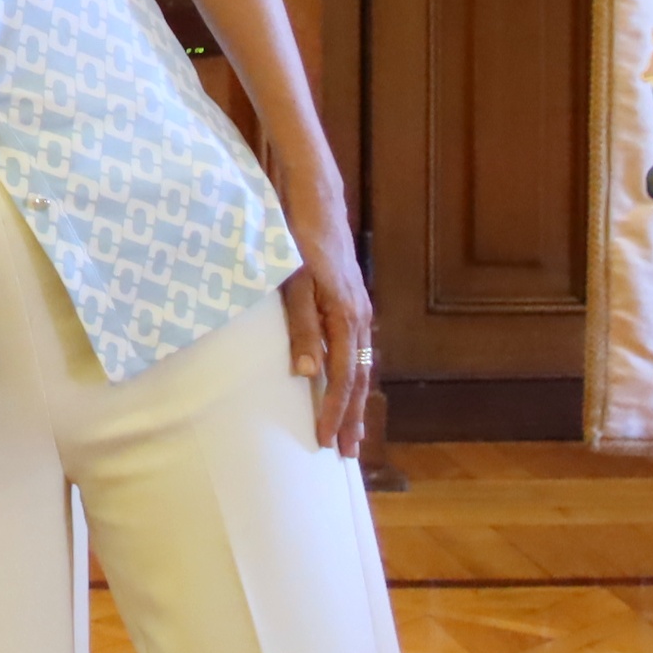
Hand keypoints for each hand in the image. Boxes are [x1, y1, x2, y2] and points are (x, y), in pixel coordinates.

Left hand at [278, 240, 379, 462]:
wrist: (315, 200)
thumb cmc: (298, 239)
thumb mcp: (293, 283)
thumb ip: (300, 327)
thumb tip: (306, 372)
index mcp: (346, 316)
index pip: (343, 378)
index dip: (335, 411)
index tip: (326, 440)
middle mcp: (359, 316)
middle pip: (358, 378)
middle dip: (354, 417)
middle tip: (349, 453)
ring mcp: (358, 308)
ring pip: (360, 365)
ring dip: (355, 400)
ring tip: (351, 429)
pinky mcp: (350, 302)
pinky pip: (356, 349)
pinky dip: (352, 375)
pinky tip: (345, 386)